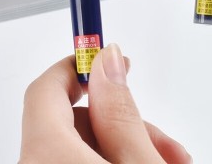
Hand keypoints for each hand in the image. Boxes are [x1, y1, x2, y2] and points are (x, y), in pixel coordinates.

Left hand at [19, 44, 191, 163]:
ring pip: (83, 145)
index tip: (102, 58)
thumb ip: (121, 112)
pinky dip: (114, 161)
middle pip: (74, 122)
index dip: (75, 66)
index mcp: (47, 157)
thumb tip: (109, 61)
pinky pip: (81, 163)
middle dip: (122, 120)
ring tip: (166, 158)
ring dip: (127, 144)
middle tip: (159, 137)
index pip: (45, 90)